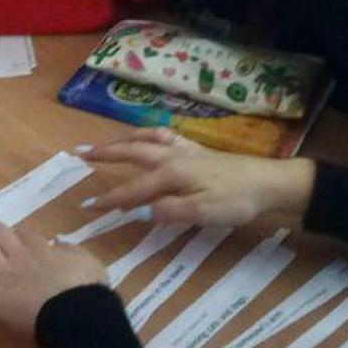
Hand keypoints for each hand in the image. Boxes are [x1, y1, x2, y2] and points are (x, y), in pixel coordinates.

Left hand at [0, 212, 107, 336]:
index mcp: (44, 250)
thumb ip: (73, 251)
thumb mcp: (89, 262)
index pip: (26, 234)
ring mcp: (6, 275)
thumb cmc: (88, 290)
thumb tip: (61, 242)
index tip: (12, 230)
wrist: (77, 314)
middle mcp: (21, 257)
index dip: (17, 231)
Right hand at [80, 132, 316, 228]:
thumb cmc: (236, 200)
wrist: (269, 182)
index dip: (110, 198)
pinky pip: (164, 136)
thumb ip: (169, 211)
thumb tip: (139, 212)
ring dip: (123, 140)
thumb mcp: (202, 212)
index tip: (87, 205)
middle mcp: (173, 156)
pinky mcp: (197, 151)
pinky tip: (149, 139)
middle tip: (79, 153)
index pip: (133, 189)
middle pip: (132, 151)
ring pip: (147, 138)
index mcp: (171, 173)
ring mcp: (186, 150)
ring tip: (106, 143)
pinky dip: (148, 135)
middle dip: (105, 153)